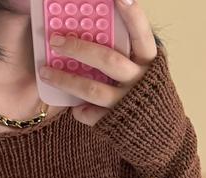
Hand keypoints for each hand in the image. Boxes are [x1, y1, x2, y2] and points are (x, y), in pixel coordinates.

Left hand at [38, 0, 157, 126]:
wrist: (159, 135)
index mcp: (149, 60)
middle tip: (55, 40)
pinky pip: (90, 115)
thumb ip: (126, 50)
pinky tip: (74, 107)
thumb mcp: (144, 68)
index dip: (132, 14)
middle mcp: (140, 81)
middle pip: (108, 60)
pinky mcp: (116, 124)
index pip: (141, 33)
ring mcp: (127, 103)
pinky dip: (79, 111)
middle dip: (79, 48)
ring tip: (45, 72)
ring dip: (66, 80)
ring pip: (93, 90)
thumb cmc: (145, 93)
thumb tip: (100, 25)